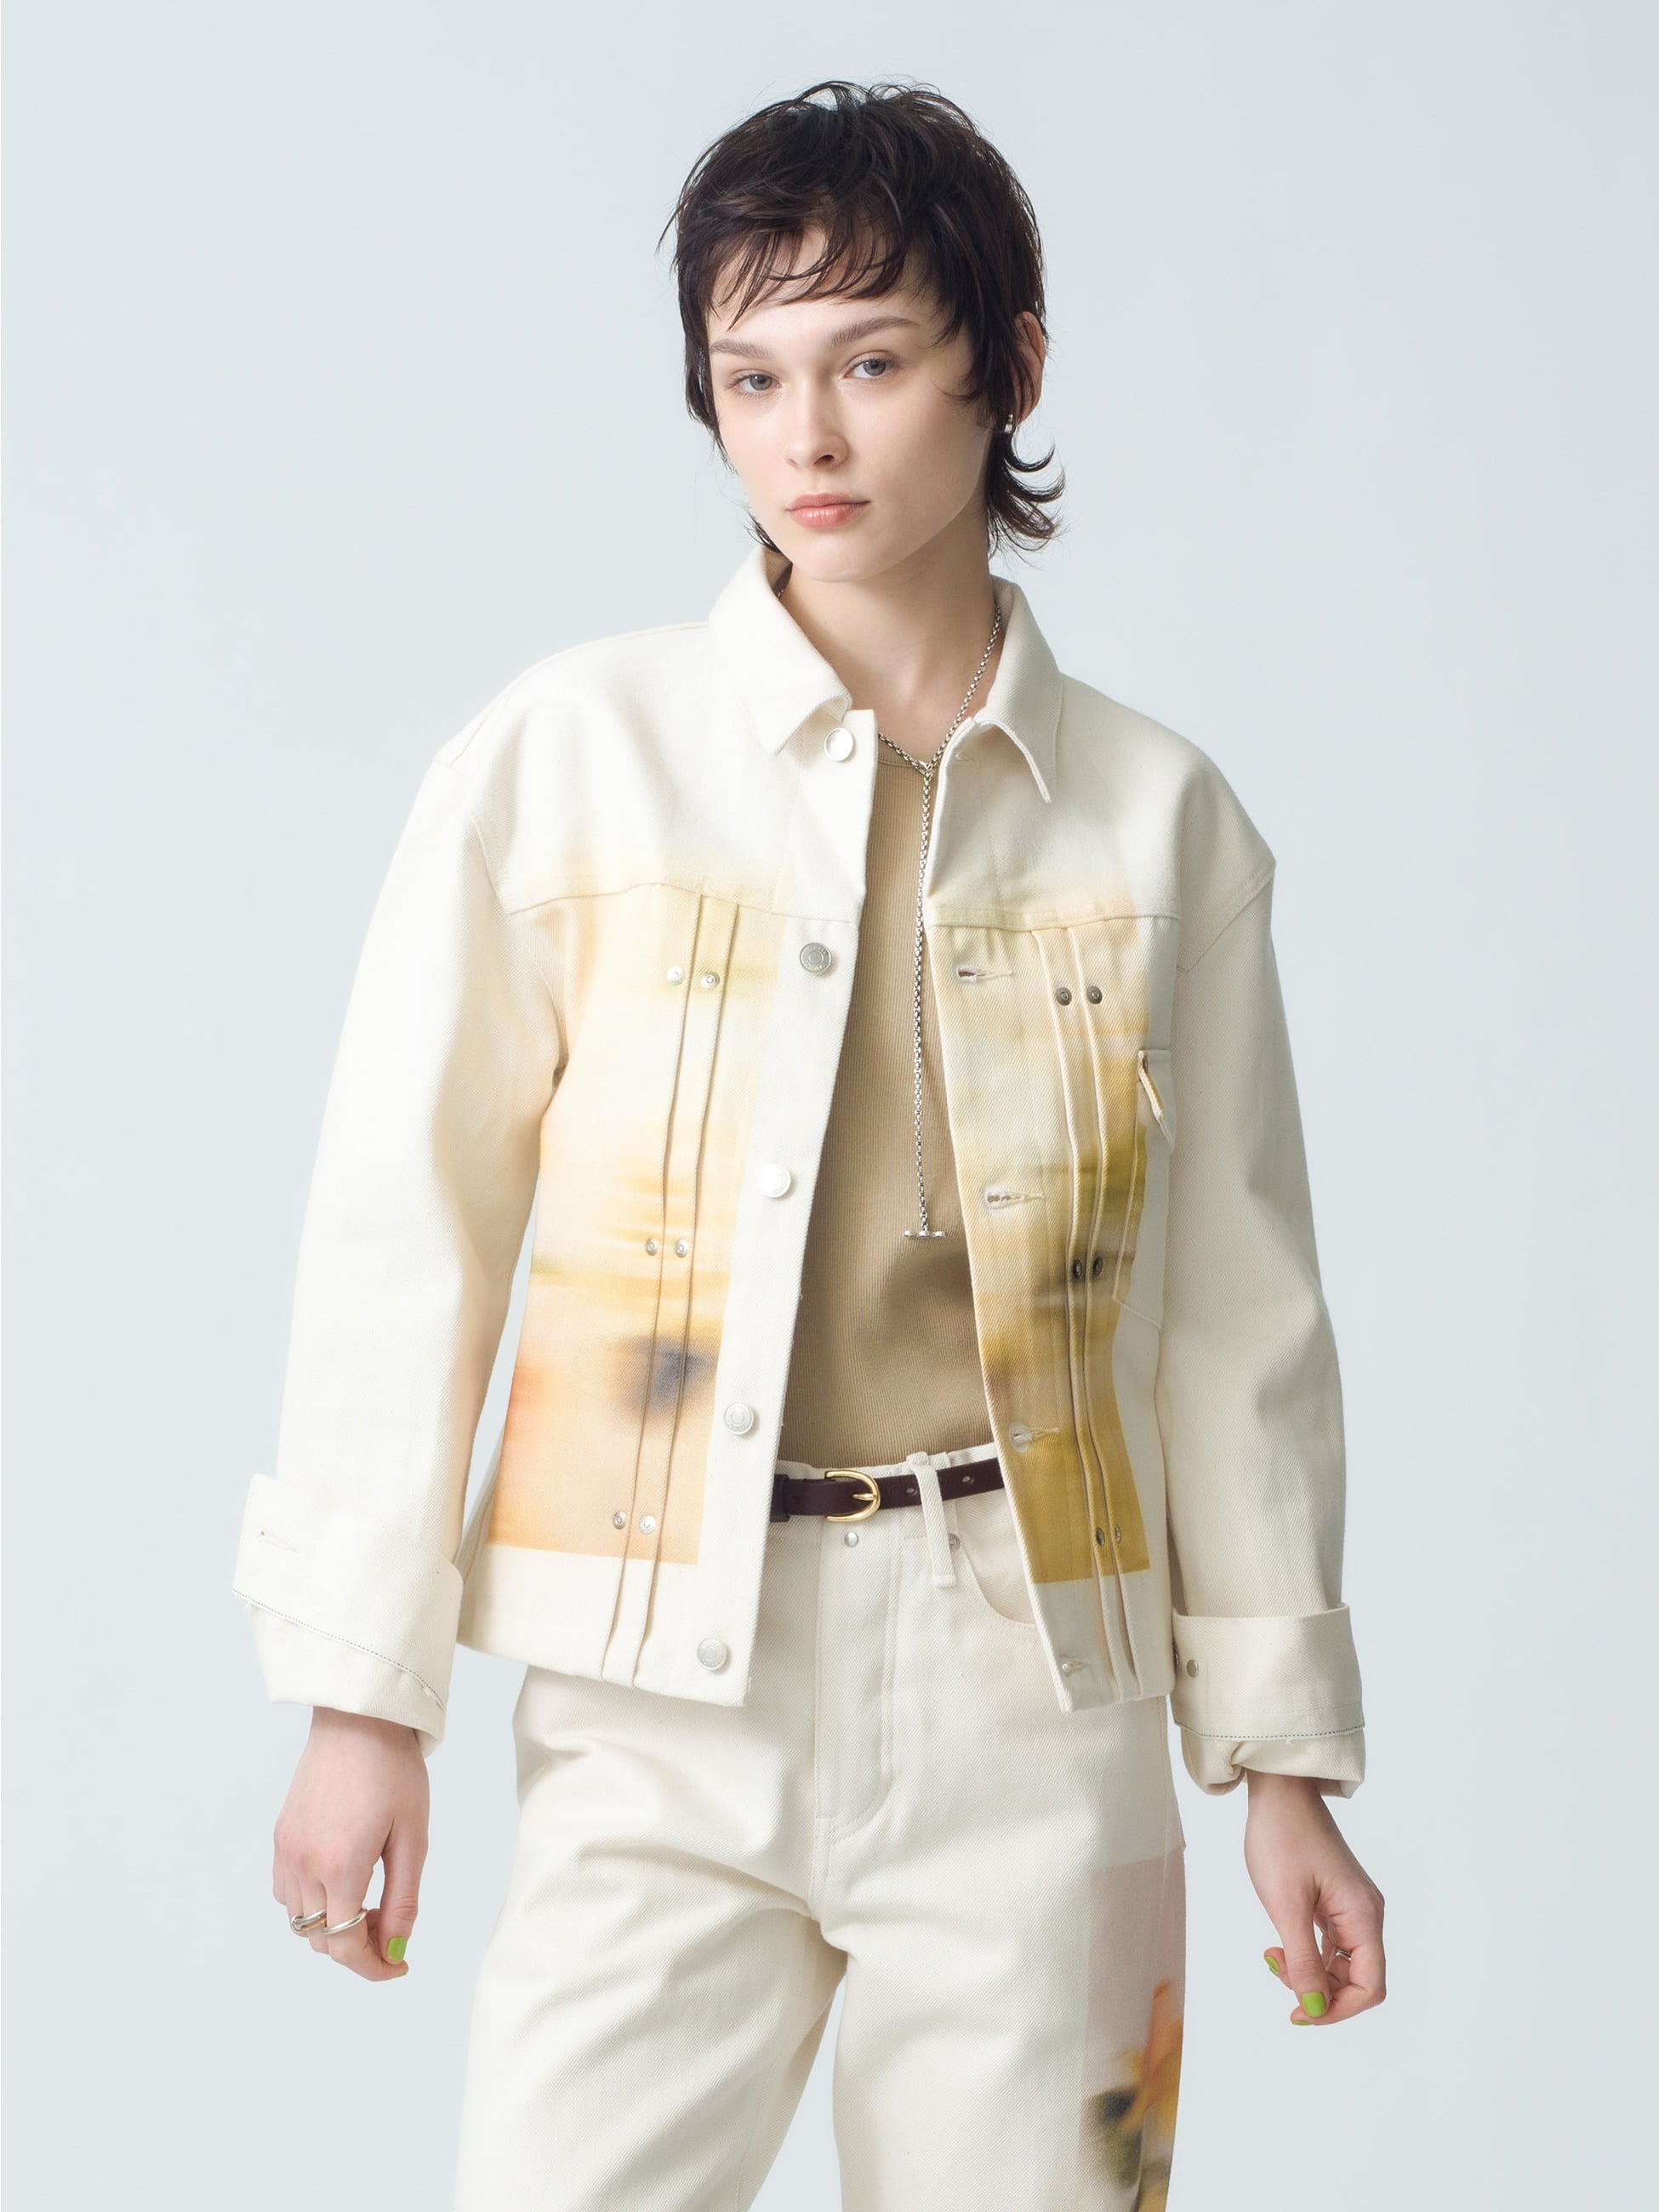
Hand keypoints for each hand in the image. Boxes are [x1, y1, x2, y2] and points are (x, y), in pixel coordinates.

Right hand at [272, 1707, 428, 1981]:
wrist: (358, 1718)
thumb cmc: (394, 1771)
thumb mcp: (413, 1837)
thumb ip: (403, 1900)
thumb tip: (396, 1949)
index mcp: (339, 1867)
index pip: (345, 1947)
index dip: (374, 1967)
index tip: (400, 1963)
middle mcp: (303, 1865)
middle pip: (321, 1941)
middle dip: (358, 1947)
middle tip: (393, 1926)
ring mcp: (286, 1851)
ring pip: (301, 1922)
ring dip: (333, 1926)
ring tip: (371, 1899)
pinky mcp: (280, 1836)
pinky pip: (287, 1892)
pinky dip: (311, 1902)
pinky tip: (341, 1879)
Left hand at [1243, 1770, 1385, 2026]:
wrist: (1278, 1793)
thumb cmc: (1282, 1841)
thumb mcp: (1287, 1906)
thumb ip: (1303, 1962)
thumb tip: (1313, 2009)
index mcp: (1364, 1916)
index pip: (1370, 1987)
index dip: (1337, 2009)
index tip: (1298, 2012)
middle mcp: (1366, 1914)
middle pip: (1356, 1979)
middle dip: (1318, 1989)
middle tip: (1276, 1967)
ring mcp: (1351, 1907)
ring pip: (1340, 1963)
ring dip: (1308, 1971)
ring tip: (1272, 1954)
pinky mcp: (1334, 1900)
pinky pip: (1329, 1943)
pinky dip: (1306, 1953)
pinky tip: (1280, 1946)